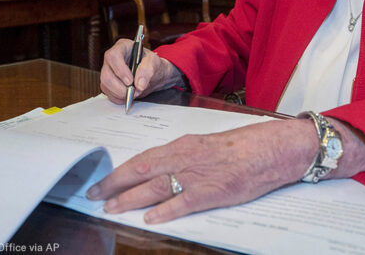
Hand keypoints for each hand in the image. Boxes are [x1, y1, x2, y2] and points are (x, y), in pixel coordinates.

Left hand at [86, 119, 317, 222]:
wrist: (268, 149)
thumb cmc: (239, 146)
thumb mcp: (204, 145)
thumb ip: (181, 157)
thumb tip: (159, 170)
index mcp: (182, 145)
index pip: (142, 159)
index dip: (119, 171)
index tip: (103, 180)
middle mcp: (184, 158)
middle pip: (141, 172)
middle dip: (115, 185)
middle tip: (95, 195)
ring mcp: (197, 176)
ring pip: (155, 187)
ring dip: (130, 199)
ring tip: (112, 208)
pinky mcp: (212, 192)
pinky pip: (183, 202)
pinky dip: (165, 211)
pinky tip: (150, 219)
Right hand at [99, 39, 184, 103]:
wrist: (152, 74)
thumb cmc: (152, 64)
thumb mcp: (155, 63)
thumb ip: (148, 71)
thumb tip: (139, 84)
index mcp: (122, 47)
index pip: (113, 56)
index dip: (120, 70)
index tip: (130, 81)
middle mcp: (112, 59)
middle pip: (106, 74)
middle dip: (120, 87)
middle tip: (134, 92)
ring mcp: (108, 71)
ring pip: (105, 85)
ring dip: (121, 94)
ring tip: (135, 92)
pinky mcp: (108, 83)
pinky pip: (108, 93)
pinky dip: (119, 98)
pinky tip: (129, 95)